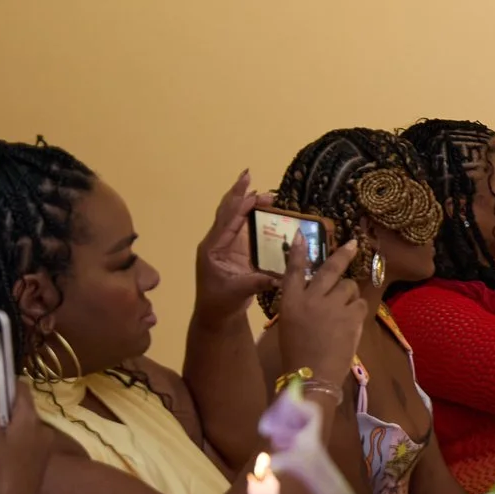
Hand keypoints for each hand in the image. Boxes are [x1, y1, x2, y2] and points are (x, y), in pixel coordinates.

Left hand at [195, 170, 279, 313]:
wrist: (215, 316)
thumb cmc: (221, 303)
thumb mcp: (238, 292)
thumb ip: (258, 281)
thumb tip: (281, 276)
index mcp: (213, 247)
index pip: (227, 219)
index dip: (238, 201)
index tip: (250, 184)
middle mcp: (217, 242)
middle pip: (228, 212)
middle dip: (241, 195)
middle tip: (252, 177)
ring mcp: (225, 245)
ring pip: (235, 217)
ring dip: (249, 204)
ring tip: (266, 195)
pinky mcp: (235, 251)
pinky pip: (243, 227)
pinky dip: (253, 217)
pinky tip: (264, 210)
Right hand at [272, 239, 364, 387]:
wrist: (312, 374)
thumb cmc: (297, 352)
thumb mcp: (290, 323)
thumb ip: (303, 304)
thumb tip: (319, 291)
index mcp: (290, 301)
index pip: (293, 270)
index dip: (297, 252)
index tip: (300, 234)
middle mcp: (311, 297)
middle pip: (329, 269)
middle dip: (342, 254)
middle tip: (353, 244)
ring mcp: (332, 305)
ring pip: (349, 287)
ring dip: (348, 295)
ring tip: (342, 312)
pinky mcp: (350, 315)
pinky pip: (360, 303)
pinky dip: (357, 310)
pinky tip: (350, 322)